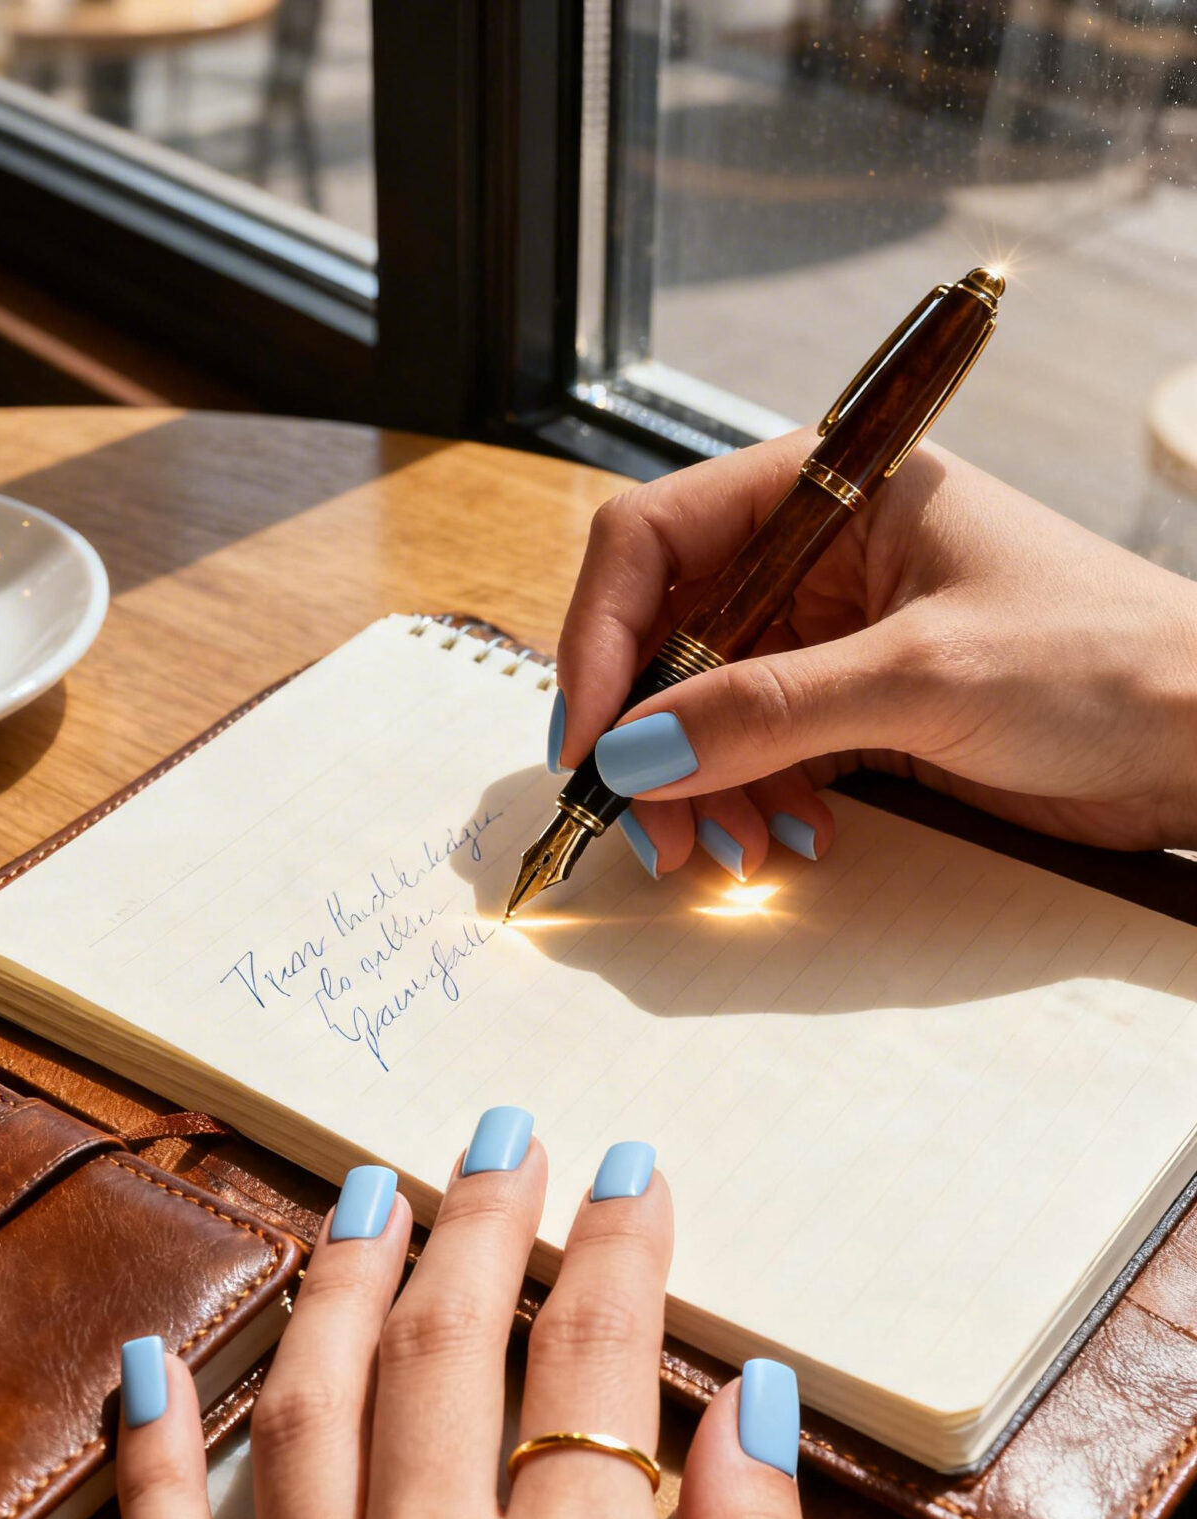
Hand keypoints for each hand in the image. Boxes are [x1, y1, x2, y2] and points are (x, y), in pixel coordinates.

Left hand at [116, 1120, 823, 1518]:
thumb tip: (749, 1399)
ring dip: (336, 1279)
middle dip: (478, 1220)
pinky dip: (155, 1448)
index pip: (596, 1353)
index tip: (631, 1176)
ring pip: (307, 1405)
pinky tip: (157, 1357)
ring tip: (363, 1190)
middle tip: (498, 1140)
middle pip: (443, 1344)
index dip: (620, 1245)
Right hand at [555, 432, 1196, 877]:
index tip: (589, 737)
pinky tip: (787, 839)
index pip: (656, 538)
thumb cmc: (1104, 662)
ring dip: (693, 784)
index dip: (602, 635)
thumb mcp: (923, 677)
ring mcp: (833, 636)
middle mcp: (817, 555)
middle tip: (651, 825)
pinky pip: (756, 751)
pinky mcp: (855, 709)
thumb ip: (767, 712)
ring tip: (730, 852)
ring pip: (701, 705)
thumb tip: (632, 752)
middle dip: (645, 733)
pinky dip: (747, 801)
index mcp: (829, 490)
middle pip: (665, 631)